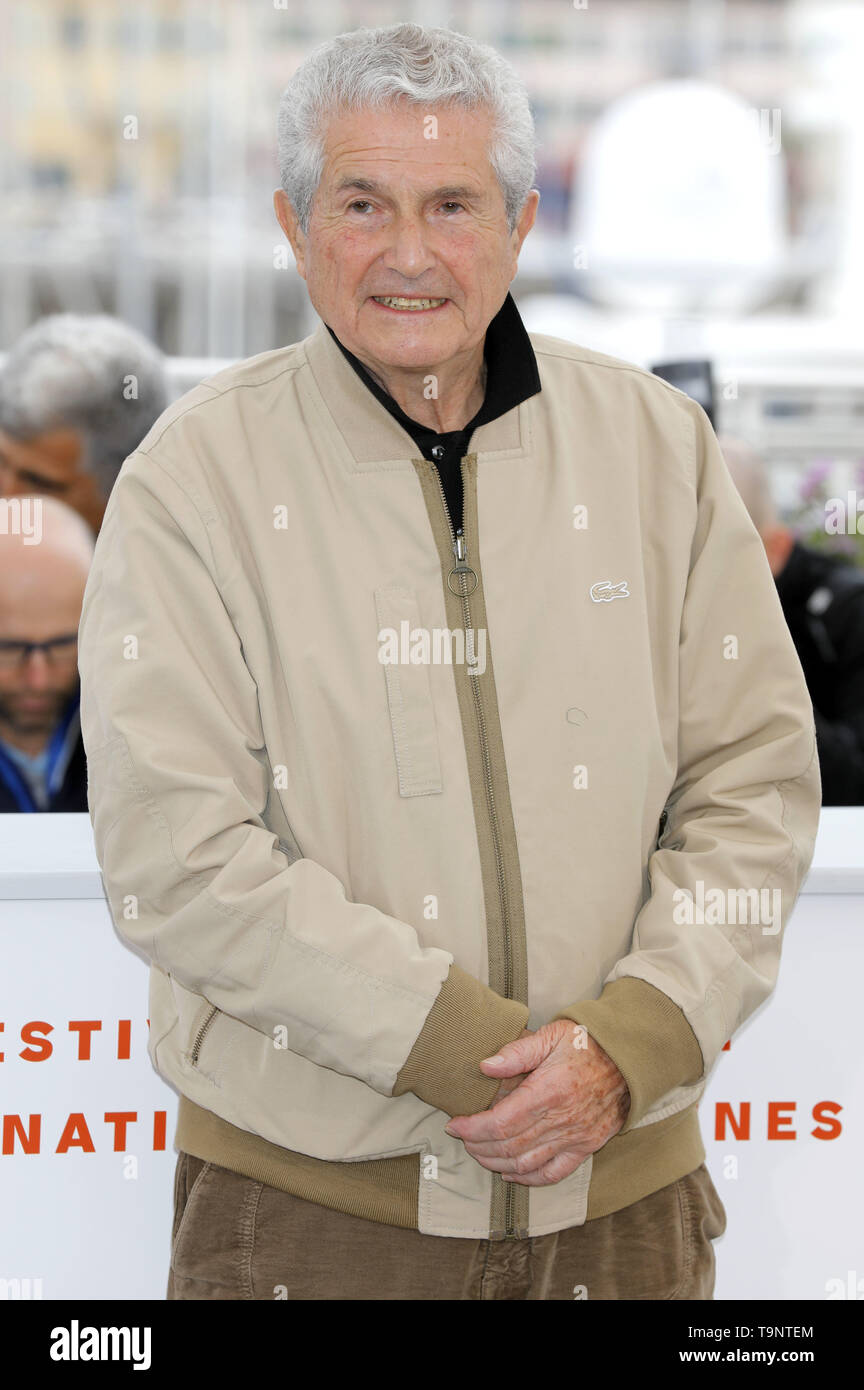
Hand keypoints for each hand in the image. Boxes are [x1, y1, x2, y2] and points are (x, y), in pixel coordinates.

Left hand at [445, 1020, 629, 1186]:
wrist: (628, 1057)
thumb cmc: (587, 1042)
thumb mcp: (551, 1035)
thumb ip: (516, 1052)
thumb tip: (484, 1066)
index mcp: (549, 1091)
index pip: (501, 1122)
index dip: (473, 1128)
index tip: (454, 1124)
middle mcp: (562, 1120)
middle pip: (509, 1147)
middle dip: (478, 1146)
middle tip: (462, 1137)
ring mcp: (576, 1137)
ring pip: (526, 1164)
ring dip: (496, 1164)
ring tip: (479, 1153)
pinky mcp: (587, 1146)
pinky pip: (553, 1173)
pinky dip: (528, 1179)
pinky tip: (510, 1173)